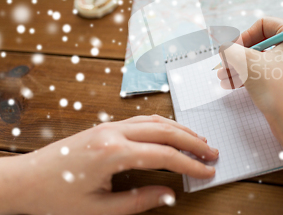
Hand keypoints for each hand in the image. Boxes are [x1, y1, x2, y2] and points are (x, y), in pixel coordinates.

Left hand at [0, 115, 218, 214]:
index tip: (207, 171)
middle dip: (193, 141)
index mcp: (113, 152)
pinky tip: (172, 133)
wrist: (25, 180)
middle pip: (165, 130)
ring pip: (155, 121)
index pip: (164, 154)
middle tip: (213, 153)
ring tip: (200, 141)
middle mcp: (114, 132)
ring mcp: (110, 126)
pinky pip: (143, 120)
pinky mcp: (106, 126)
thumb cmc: (55, 196)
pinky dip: (164, 125)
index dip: (190, 164)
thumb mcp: (98, 209)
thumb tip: (168, 194)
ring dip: (181, 129)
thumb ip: (138, 201)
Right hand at [217, 17, 282, 199]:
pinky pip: (268, 72)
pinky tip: (232, 84)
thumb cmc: (277, 90)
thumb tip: (223, 44)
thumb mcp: (247, 63)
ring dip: (240, 66)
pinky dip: (251, 76)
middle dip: (238, 54)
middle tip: (222, 64)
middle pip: (262, 42)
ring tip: (222, 77)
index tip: (230, 49)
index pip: (264, 24)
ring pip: (263, 59)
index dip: (243, 35)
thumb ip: (231, 49)